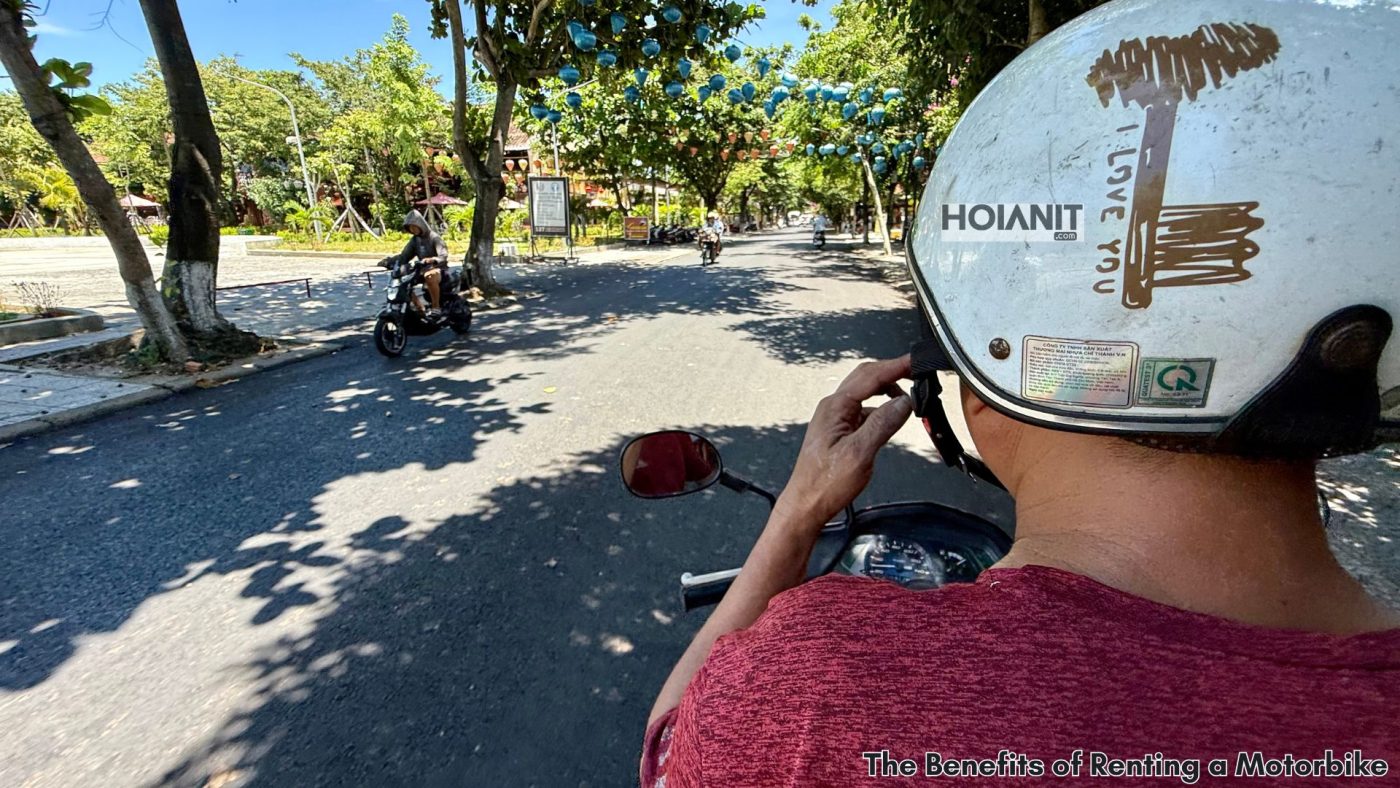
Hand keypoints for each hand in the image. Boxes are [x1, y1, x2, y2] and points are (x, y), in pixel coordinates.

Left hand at [776, 356, 913, 529]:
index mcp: (835, 407)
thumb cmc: (825, 483)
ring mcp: (835, 418)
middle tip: (916, 371)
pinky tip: (891, 417)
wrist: (806, 504)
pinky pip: (863, 410)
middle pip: (866, 378)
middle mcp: (833, 408)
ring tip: (909, 396)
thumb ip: (883, 424)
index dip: (896, 366)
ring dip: (887, 390)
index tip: (916, 361)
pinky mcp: (839, 431)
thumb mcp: (859, 453)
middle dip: (892, 372)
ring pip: (864, 393)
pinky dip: (880, 408)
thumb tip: (904, 402)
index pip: (870, 376)